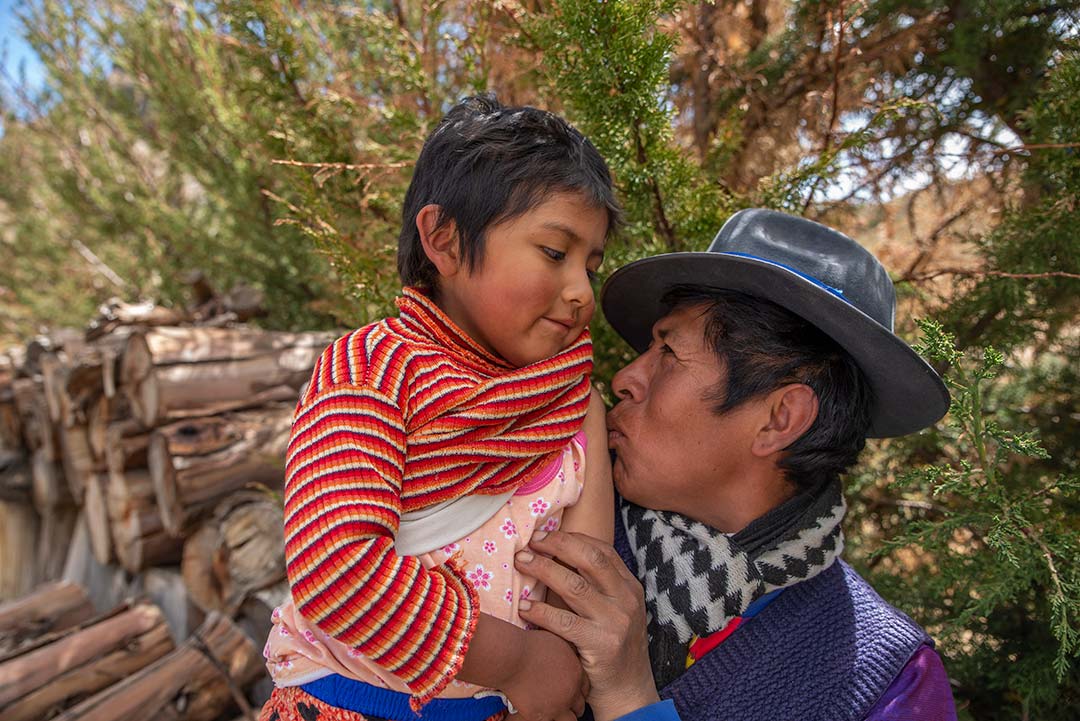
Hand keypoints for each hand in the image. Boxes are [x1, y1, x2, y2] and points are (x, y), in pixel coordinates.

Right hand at [502, 629, 588, 720]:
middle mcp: (569, 693)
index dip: (578, 689)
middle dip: (572, 704)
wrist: (510, 657)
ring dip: (562, 715)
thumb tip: (570, 649)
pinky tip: (534, 708)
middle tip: (560, 700)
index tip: (570, 689)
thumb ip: (567, 651)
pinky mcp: (539, 715)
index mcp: (576, 674)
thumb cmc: (529, 644)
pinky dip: (542, 716)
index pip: (585, 688)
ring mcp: (556, 707)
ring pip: (569, 720)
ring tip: (550, 708)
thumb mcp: (556, 640)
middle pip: (579, 707)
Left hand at [515, 531, 658, 720]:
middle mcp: (626, 600)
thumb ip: (598, 585)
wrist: (629, 690)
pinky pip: (564, 622)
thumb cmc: (613, 646)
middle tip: (532, 542)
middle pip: (590, 559)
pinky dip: (541, 611)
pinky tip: (524, 606)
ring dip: (543, 570)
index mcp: (630, 588)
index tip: (546, 535)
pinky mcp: (601, 645)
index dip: (572, 538)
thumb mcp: (616, 610)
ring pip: (574, 586)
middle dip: (557, 545)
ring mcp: (615, 622)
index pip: (602, 551)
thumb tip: (558, 554)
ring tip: (521, 562)